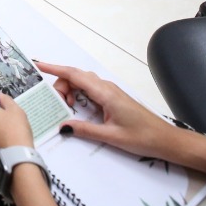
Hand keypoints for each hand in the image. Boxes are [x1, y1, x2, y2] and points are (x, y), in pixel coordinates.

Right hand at [37, 62, 177, 158]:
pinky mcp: (113, 98)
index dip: (55, 69)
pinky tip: (78, 109)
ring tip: (67, 108)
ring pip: (83, 82)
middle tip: (57, 104)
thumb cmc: (143, 137)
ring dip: (71, 90)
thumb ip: (84, 129)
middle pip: (76, 76)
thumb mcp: (111, 136)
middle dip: (61, 85)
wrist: (166, 140)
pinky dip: (79, 95)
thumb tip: (63, 126)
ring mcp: (110, 92)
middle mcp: (107, 88)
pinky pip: (90, 90)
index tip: (38, 65)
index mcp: (105, 93)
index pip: (75, 75)